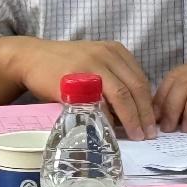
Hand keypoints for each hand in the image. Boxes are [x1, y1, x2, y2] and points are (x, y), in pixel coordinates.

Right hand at [6, 38, 157, 139]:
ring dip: (131, 118)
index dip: (149, 103)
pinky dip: (107, 117)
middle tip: (149, 134)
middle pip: (135, 87)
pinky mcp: (75, 79)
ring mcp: (91, 65)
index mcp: (116, 51)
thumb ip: (114, 79)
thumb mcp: (95, 62)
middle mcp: (107, 54)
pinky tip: (111, 130)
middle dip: (144, 113)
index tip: (154, 122)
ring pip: (121, 94)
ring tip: (136, 135)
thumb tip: (135, 110)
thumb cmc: (66, 65)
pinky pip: (96, 101)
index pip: (140, 79)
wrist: (32, 58)